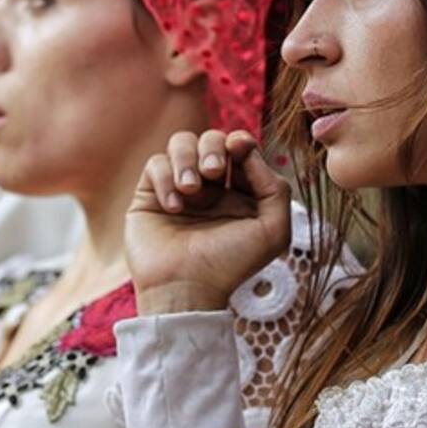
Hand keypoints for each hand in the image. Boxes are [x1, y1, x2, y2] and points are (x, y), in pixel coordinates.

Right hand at [126, 129, 291, 314]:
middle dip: (213, 147)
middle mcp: (210, 187)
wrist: (186, 289)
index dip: (239, 141)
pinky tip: (173, 208)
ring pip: (180, 142)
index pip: (240, 149)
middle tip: (212, 171)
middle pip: (211, 139)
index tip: (238, 147)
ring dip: (187, 158)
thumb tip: (249, 152)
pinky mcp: (151, 194)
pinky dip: (165, 179)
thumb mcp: (272, 230)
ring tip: (190, 189)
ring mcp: (179, 188)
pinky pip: (155, 163)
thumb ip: (276, 188)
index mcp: (240, 192)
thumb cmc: (230, 264)